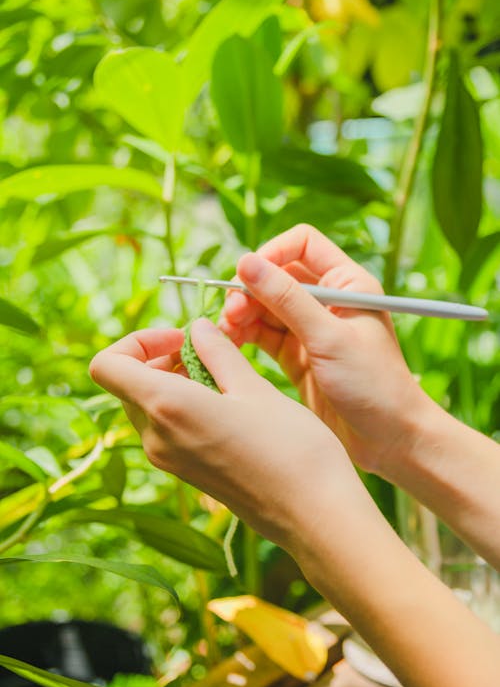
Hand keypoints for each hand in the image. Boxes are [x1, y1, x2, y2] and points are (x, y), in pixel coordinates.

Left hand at [89, 318, 360, 552]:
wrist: (314, 514)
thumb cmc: (292, 448)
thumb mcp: (254, 388)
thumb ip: (218, 353)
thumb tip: (196, 329)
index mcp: (167, 408)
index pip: (106, 365)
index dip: (136, 341)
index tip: (179, 340)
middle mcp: (155, 438)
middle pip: (126, 384)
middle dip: (158, 359)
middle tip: (203, 351)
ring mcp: (168, 460)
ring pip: (146, 406)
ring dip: (172, 381)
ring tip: (220, 375)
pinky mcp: (184, 473)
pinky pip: (165, 428)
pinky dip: (182, 405)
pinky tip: (226, 403)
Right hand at [220, 224, 428, 475]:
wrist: (390, 441)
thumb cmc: (374, 385)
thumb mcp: (329, 338)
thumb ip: (286, 300)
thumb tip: (246, 263)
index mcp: (347, 284)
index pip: (302, 245)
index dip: (272, 253)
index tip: (247, 276)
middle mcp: (328, 301)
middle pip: (277, 276)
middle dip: (250, 290)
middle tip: (231, 314)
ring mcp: (311, 330)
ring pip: (265, 307)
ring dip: (242, 314)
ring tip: (225, 332)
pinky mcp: (298, 357)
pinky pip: (264, 335)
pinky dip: (244, 336)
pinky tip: (228, 343)